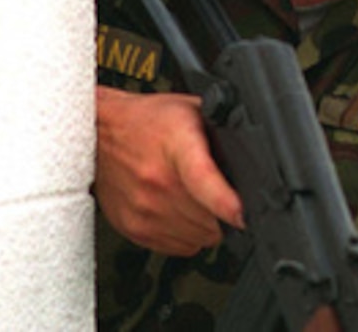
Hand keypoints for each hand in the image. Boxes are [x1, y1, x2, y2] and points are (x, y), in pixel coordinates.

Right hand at [94, 86, 243, 255]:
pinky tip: (182, 209)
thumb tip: (256, 153)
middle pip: (210, 218)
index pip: (202, 179)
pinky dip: (188, 234)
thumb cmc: (149, 120)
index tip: (241, 213)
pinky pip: (179, 247)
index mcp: (177, 145)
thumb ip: (224, 132)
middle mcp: (157, 181)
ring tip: (198, 197)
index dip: (226, 201)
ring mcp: (143, 208)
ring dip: (208, 224)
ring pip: (199, 238)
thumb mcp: (193, 110)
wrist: (101, 132)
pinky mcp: (133, 228)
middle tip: (218, 189)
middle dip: (225, 210)